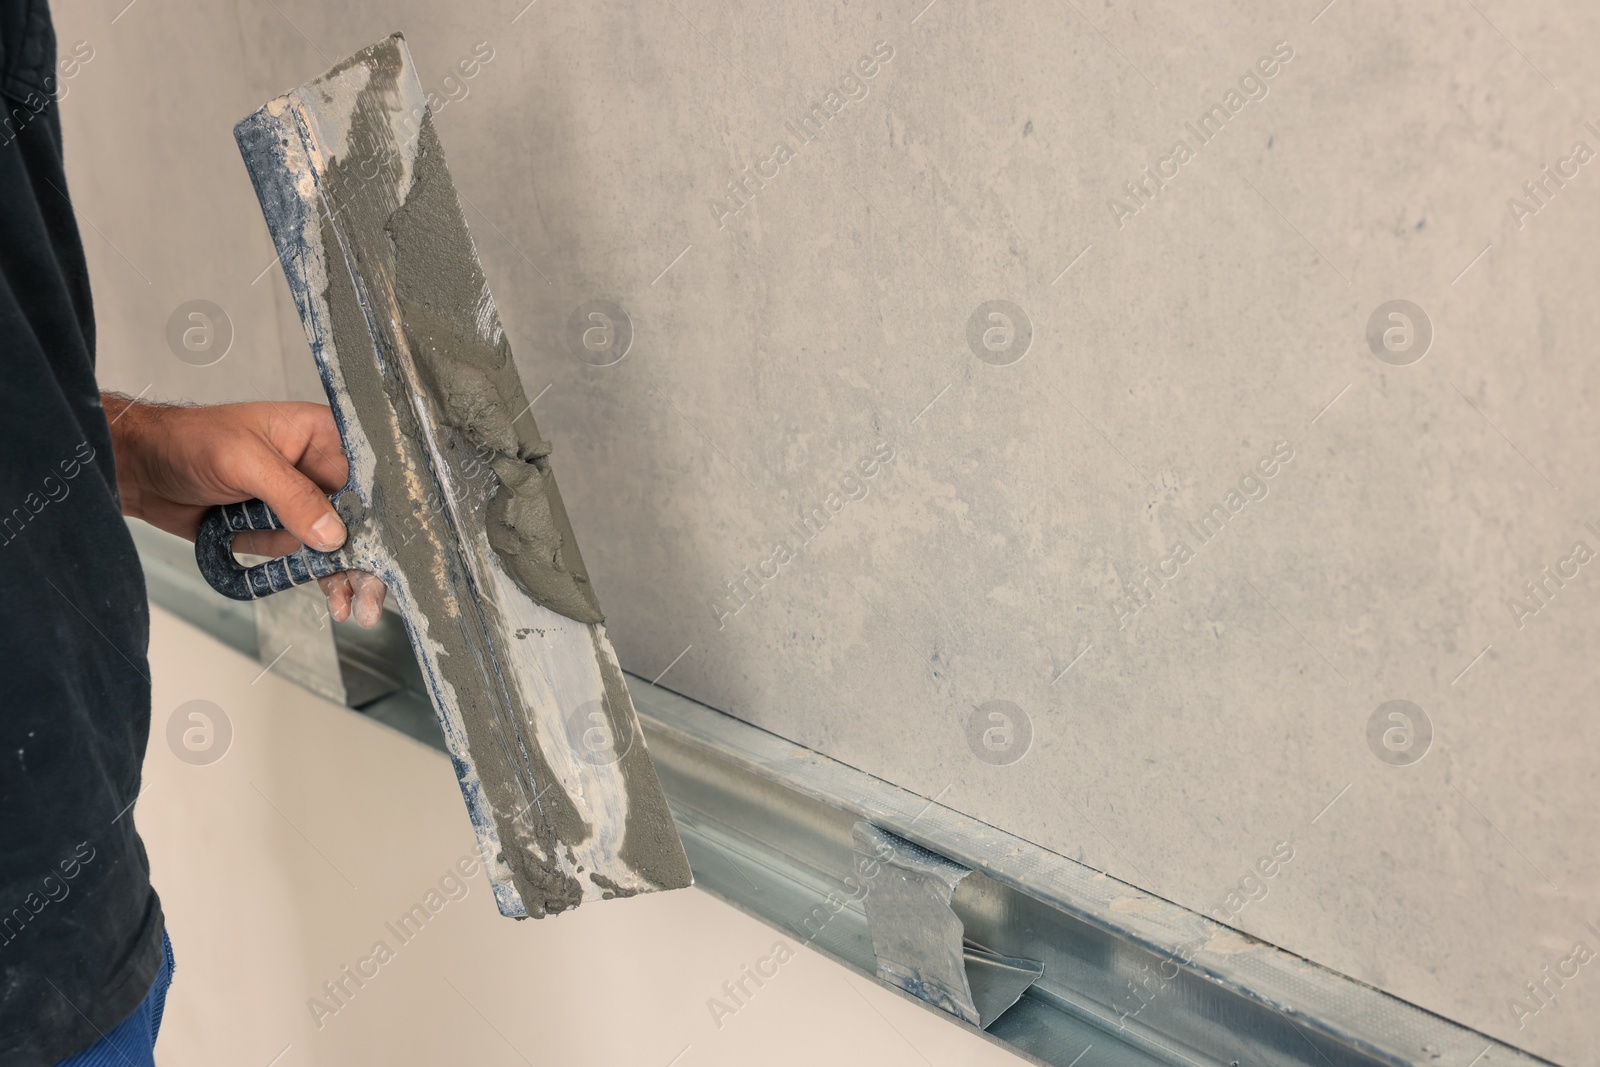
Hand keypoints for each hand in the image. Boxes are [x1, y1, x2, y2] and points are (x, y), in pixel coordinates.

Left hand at [104, 394, 387, 627]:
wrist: (140, 470)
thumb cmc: (187, 442)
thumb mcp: (245, 461)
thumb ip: (292, 496)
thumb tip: (331, 534)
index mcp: (319, 436)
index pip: (365, 473)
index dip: (382, 510)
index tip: (391, 545)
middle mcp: (315, 468)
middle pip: (358, 516)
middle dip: (366, 556)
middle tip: (373, 592)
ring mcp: (298, 502)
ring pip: (335, 544)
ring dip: (343, 576)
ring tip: (355, 606)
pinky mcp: (278, 529)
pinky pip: (305, 557)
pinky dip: (316, 579)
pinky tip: (334, 600)